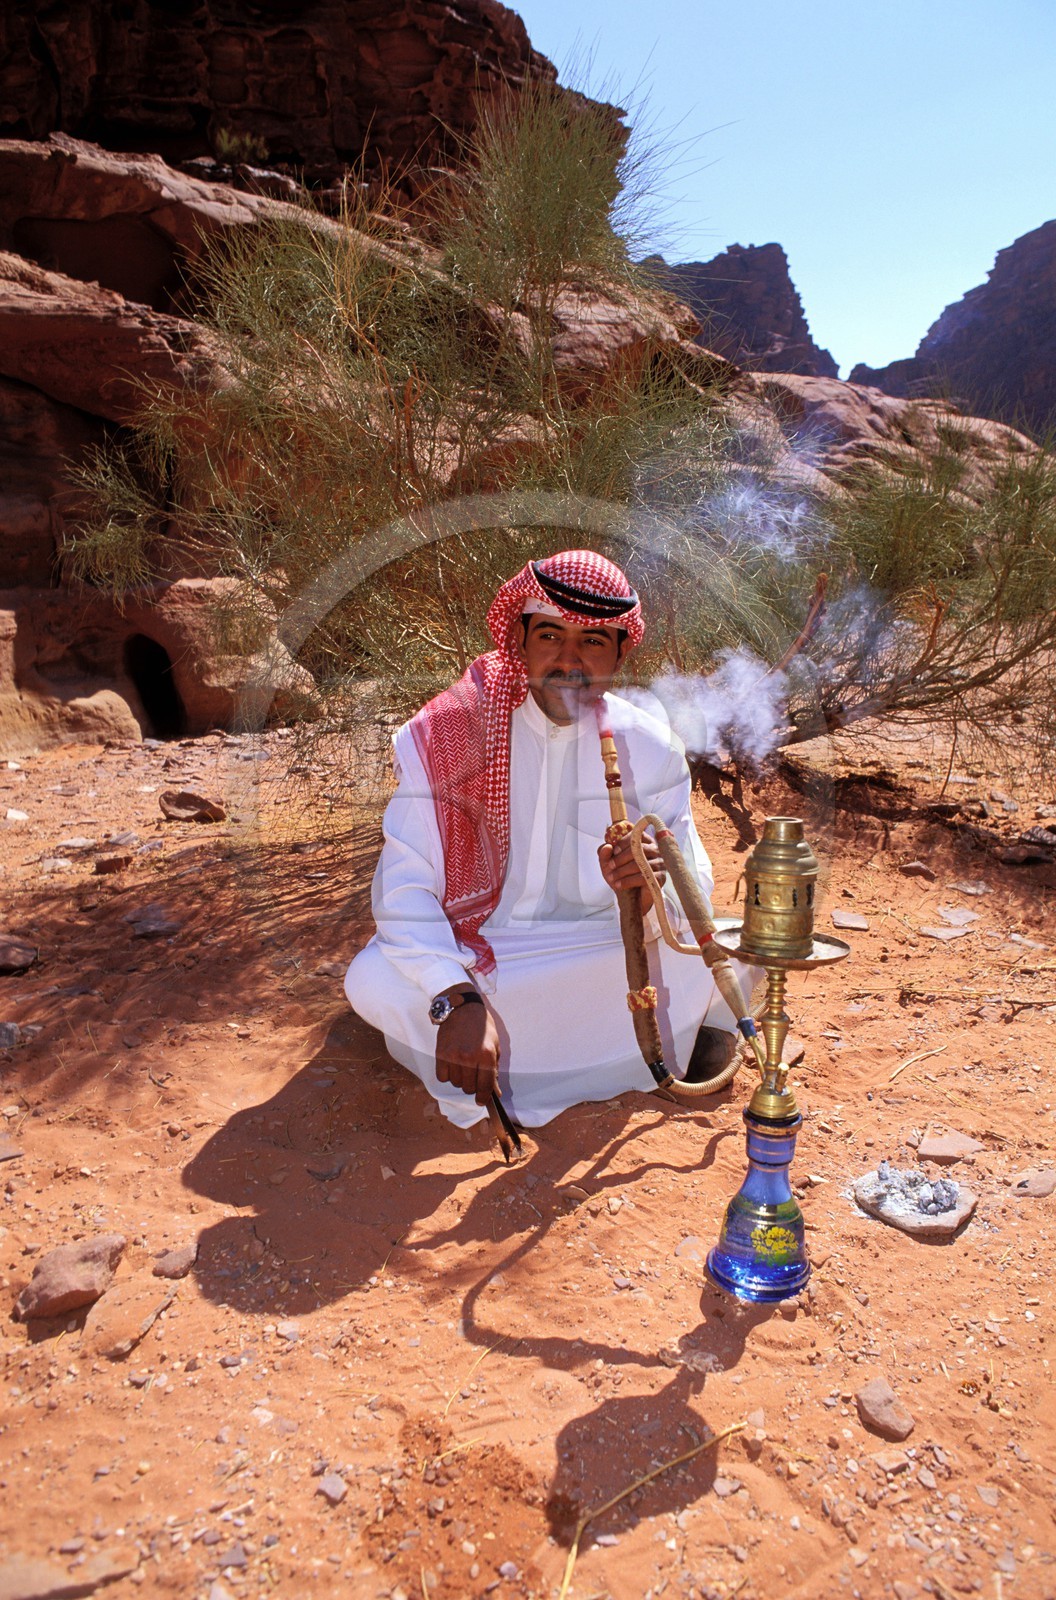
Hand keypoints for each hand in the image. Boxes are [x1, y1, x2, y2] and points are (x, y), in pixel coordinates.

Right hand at [435, 989, 501, 1104]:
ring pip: (456, 1083)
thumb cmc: (481, 1026)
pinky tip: (452, 1065)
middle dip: (472, 1085)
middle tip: (473, 1075)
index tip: (482, 1101)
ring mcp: (453, 1056)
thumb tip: (495, 1092)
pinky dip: (447, 1075)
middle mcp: (470, 1057)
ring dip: (460, 1079)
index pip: (485, 1085)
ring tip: (463, 1066)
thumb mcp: (495, 1045)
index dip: (484, 1097)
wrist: (462, 1007)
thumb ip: (494, 1069)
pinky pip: (442, 1077)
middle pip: (469, 1088)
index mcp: (486, 1055)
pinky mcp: (440, 1054)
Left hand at [598, 834, 666, 913]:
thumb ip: (604, 853)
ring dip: (623, 871)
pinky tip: (619, 885)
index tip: (613, 851)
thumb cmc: (622, 875)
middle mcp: (654, 850)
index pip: (637, 835)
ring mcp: (659, 863)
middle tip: (610, 866)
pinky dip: (628, 881)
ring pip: (640, 864)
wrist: (632, 897)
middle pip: (639, 849)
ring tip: (612, 878)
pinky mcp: (660, 877)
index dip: (624, 842)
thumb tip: (606, 846)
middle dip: (621, 858)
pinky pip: (643, 877)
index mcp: (643, 842)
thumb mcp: (609, 864)